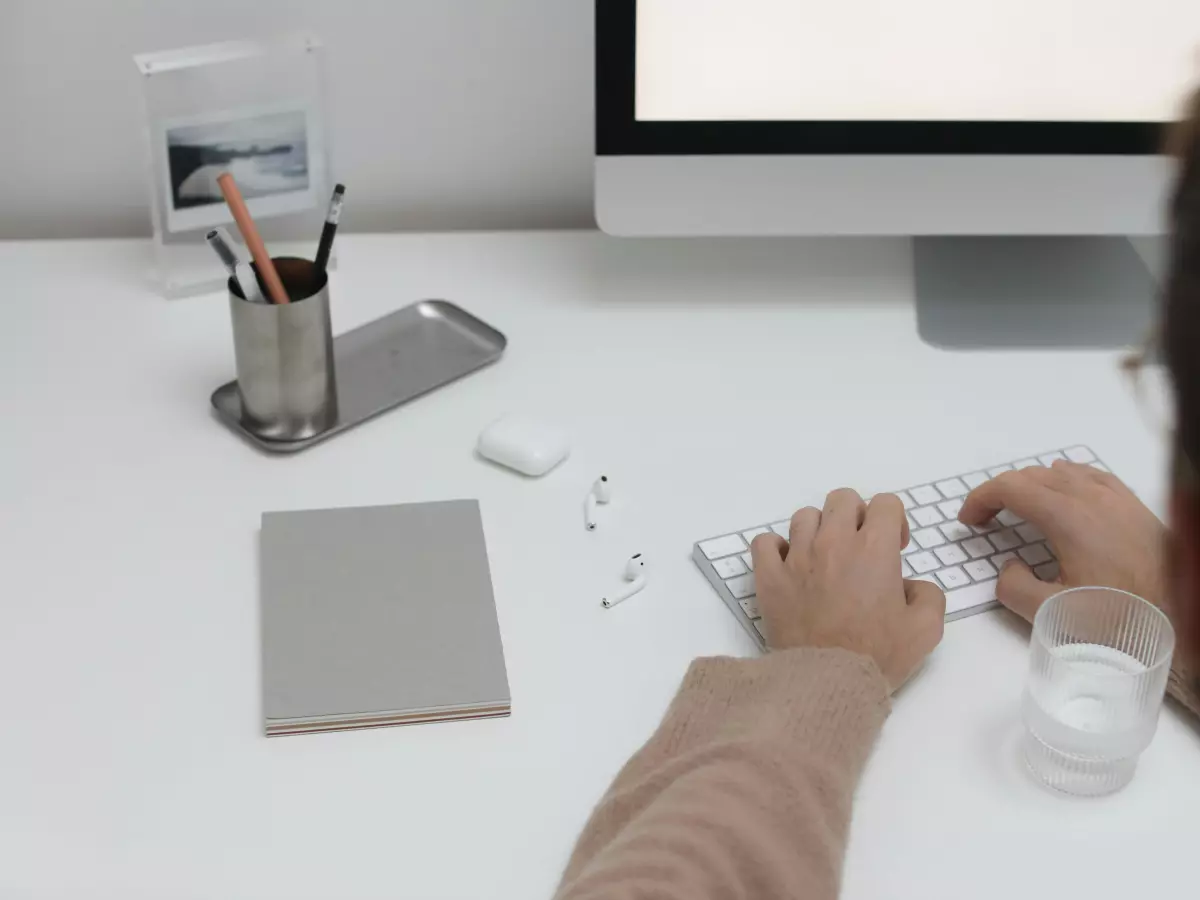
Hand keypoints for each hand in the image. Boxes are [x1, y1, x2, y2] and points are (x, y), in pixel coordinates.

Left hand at [751, 489, 946, 691]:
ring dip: (819, 531)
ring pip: (805, 516)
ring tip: (825, 559)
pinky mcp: (769, 576)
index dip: (894, 521)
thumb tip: (910, 585)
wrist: (827, 680)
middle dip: (857, 517)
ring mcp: (796, 557)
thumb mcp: (925, 629)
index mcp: (874, 548)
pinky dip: (776, 548)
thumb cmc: (877, 655)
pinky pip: (764, 542)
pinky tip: (789, 566)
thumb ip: (928, 594)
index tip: (893, 549)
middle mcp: (833, 542)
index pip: (885, 503)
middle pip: (843, 499)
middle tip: (861, 549)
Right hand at [957, 461, 1165, 621]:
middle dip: (1001, 493)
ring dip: (1031, 485)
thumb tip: (1009, 568)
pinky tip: (1065, 492)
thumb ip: (1014, 588)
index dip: (980, 499)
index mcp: (1066, 517)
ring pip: (1060, 471)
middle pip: (1031, 476)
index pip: (1009, 488)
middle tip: (987, 520)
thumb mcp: (1054, 613)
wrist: (1181, 609)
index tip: (969, 521)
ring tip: (1020, 509)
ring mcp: (1115, 496)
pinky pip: (1090, 474)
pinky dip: (1065, 478)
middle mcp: (1089, 496)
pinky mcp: (1133, 504)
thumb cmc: (1121, 614)